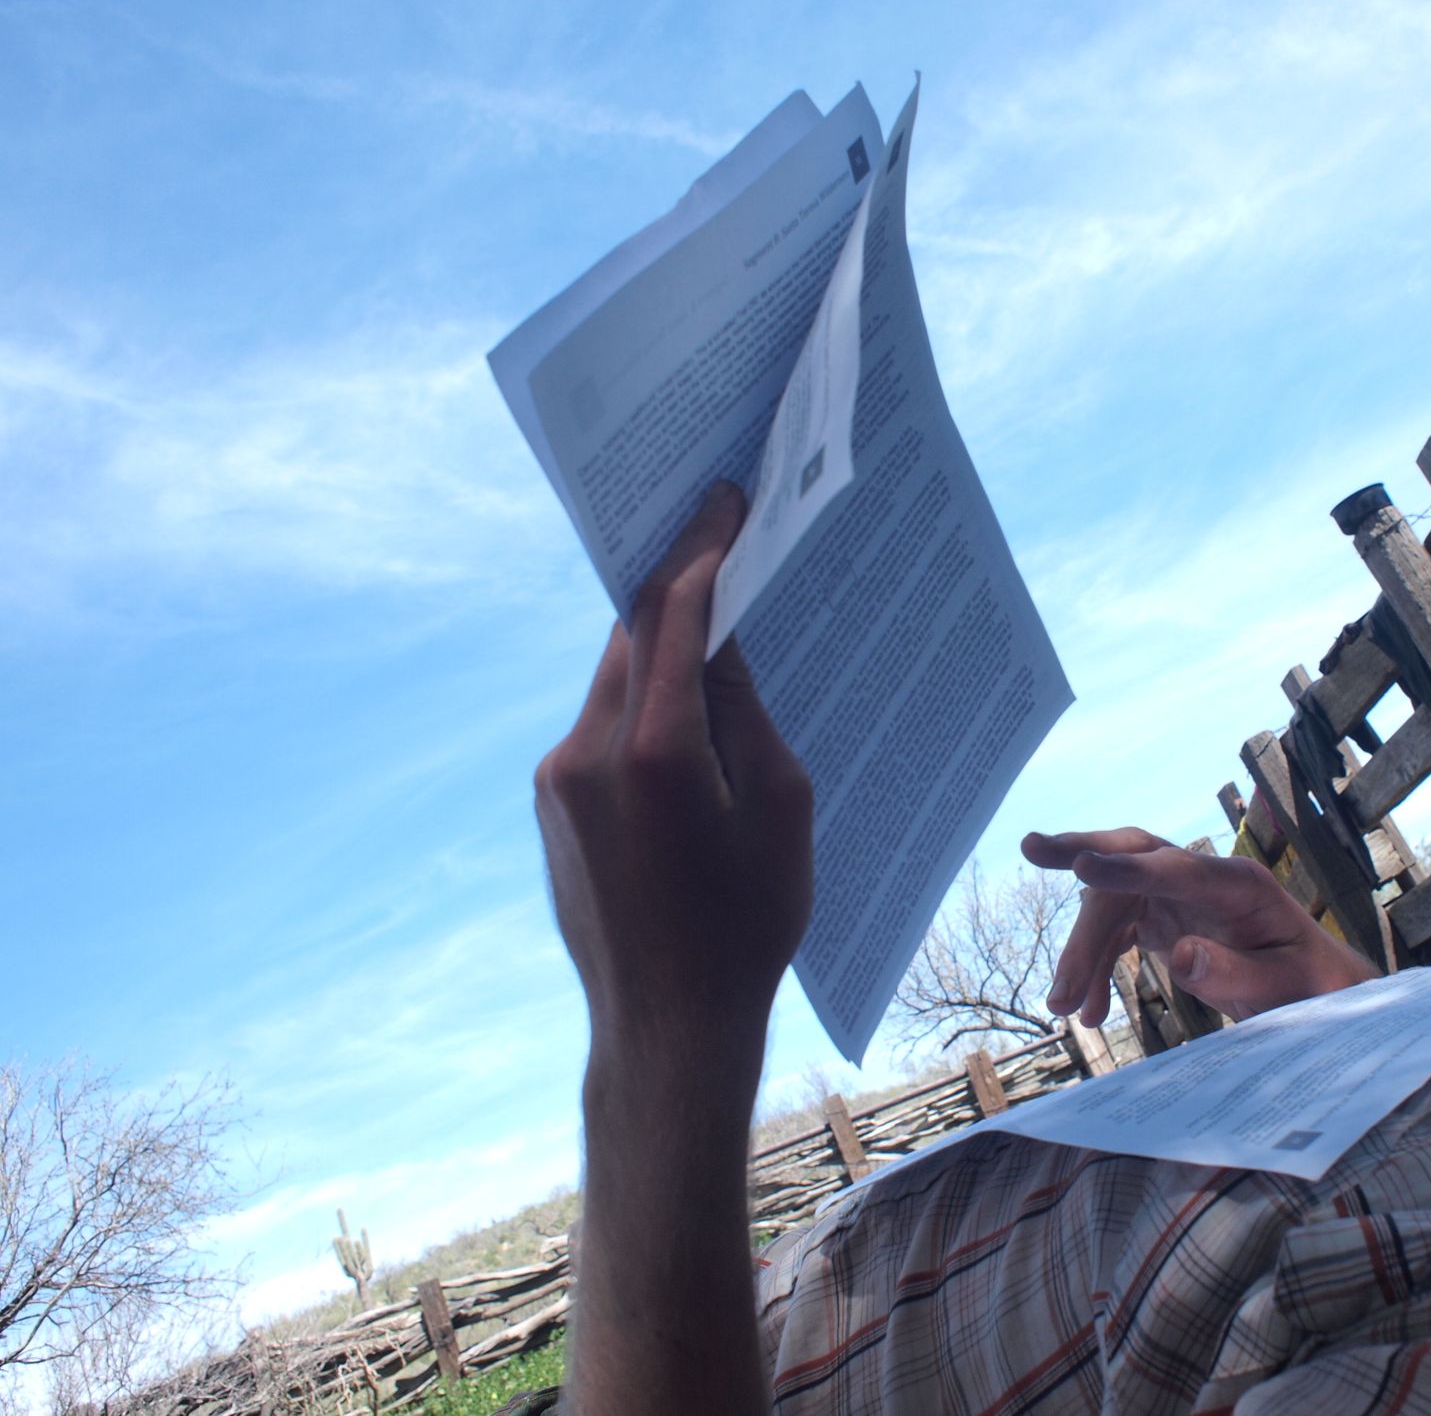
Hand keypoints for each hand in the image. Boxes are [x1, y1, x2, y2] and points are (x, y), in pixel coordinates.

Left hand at [537, 485, 806, 1414]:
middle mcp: (588, 752)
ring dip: (660, 642)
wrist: (665, 1027)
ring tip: (715, 617)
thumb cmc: (746, 928)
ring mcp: (558, 778)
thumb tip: (725, 639)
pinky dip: (641, 696)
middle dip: (677, 582)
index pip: (673, 615)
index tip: (727, 502)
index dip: (702, 550)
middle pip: (632, 633)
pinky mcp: (549, 802)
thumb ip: (748, 713)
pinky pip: (600, 722)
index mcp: (658, 752)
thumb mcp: (782, 810)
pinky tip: (685, 705)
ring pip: (613, 676)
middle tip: (723, 536)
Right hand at [1025, 827, 1378, 1025]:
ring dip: (1084, 952)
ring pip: (1115, 906)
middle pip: (1134, 856)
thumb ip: (1238, 973)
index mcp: (1238, 885)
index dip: (1128, 867)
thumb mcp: (1286, 990)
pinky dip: (1097, 969)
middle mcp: (1203, 879)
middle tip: (1031, 847)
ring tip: (1063, 1008)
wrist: (1318, 992)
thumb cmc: (1311, 988)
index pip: (1175, 866)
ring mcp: (1181, 897)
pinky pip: (1118, 934)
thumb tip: (1180, 956)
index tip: (1083, 866)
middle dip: (1082, 851)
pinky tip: (1088, 1011)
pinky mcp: (1166, 920)